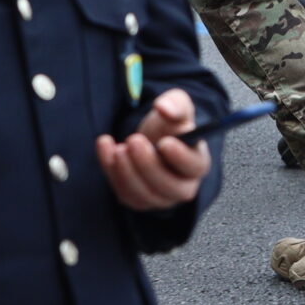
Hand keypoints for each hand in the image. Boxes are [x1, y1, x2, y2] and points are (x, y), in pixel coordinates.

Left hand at [96, 88, 209, 210]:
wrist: (150, 138)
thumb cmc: (169, 125)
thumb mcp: (176, 106)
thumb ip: (174, 104)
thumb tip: (164, 107)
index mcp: (197, 162)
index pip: (194, 167)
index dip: (180, 157)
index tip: (164, 142)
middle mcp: (182, 186)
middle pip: (169, 186)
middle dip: (148, 165)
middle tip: (134, 140)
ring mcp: (160, 198)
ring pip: (144, 195)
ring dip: (127, 172)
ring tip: (119, 147)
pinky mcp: (137, 201)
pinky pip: (124, 194)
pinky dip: (111, 172)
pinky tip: (107, 148)